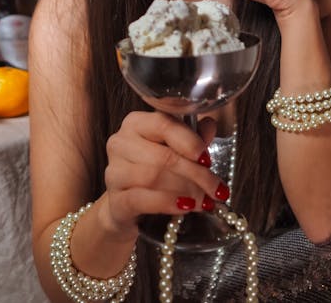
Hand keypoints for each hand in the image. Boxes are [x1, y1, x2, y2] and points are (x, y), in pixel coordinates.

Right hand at [104, 111, 225, 234]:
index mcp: (136, 123)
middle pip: (162, 156)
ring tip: (205, 200)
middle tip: (216, 189)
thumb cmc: (154, 170)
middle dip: (195, 174)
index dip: (189, 141)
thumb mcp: (176, 149)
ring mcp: (114, 171)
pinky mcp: (115, 200)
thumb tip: (209, 125)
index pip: (163, 123)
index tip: (207, 159)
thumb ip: (193, 137)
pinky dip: (168, 203)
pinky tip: (186, 207)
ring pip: (153, 177)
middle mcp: (120, 143)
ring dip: (185, 190)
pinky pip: (142, 200)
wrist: (127, 205)